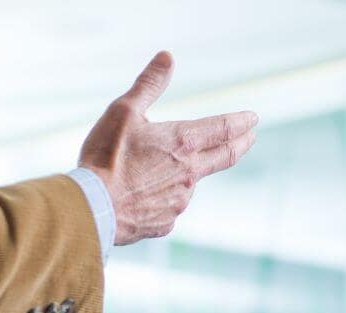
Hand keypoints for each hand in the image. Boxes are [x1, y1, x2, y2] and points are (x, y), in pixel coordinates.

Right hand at [79, 51, 257, 244]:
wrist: (93, 208)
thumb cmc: (105, 157)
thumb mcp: (124, 111)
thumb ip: (149, 84)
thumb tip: (167, 57)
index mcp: (183, 143)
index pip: (223, 129)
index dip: (240, 122)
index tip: (252, 119)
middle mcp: (189, 174)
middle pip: (224, 157)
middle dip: (240, 145)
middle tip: (250, 138)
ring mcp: (179, 200)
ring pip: (191, 182)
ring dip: (188, 172)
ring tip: (167, 168)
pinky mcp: (165, 222)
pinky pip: (170, 206)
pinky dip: (163, 196)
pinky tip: (145, 194)